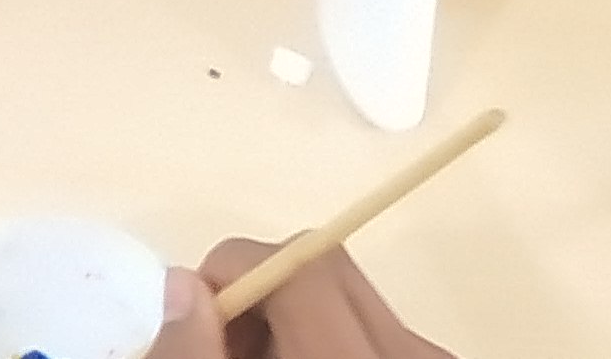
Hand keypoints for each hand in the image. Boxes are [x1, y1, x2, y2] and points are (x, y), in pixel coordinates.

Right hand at [145, 242, 455, 358]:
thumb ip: (194, 352)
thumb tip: (182, 285)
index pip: (296, 262)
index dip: (235, 270)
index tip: (197, 312)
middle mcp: (406, 352)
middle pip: (323, 266)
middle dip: (259, 290)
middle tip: (223, 345)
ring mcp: (428, 358)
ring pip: (347, 295)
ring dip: (290, 316)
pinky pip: (372, 326)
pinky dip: (325, 338)